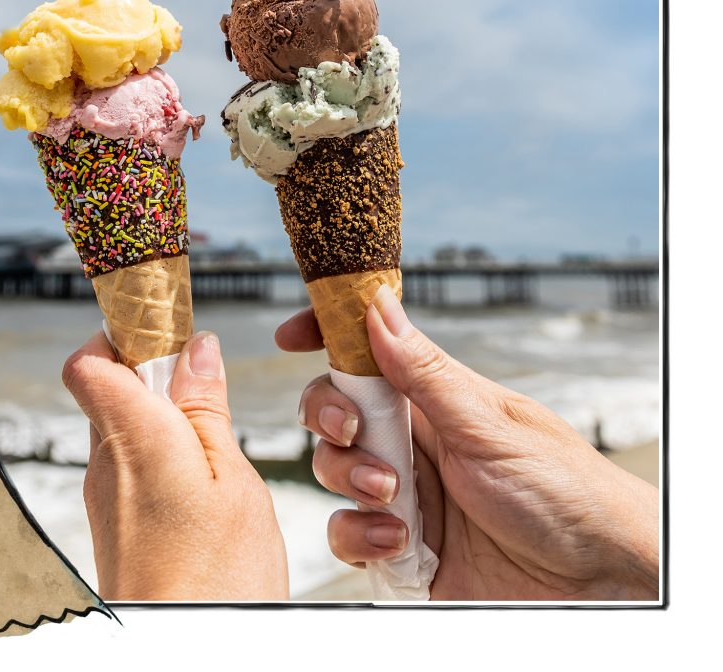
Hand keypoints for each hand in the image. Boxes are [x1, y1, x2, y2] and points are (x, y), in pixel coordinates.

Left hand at [62, 330, 288, 600]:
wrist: (182, 654)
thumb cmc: (215, 582)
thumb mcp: (232, 480)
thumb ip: (207, 410)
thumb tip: (194, 349)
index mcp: (132, 436)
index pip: (88, 360)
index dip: (121, 334)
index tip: (166, 329)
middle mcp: (105, 463)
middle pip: (108, 388)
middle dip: (154, 375)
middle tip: (207, 388)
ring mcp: (105, 497)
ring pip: (122, 427)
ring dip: (163, 418)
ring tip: (214, 441)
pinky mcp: (116, 525)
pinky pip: (129, 466)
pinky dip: (163, 456)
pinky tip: (203, 481)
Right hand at [277, 284, 658, 600]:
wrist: (599, 583)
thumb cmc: (565, 491)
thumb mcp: (489, 425)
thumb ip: (424, 372)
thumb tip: (377, 305)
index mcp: (436, 397)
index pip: (370, 353)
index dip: (327, 336)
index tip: (290, 333)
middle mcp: (415, 440)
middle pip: (336, 410)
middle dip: (330, 417)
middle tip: (352, 431)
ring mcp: (406, 493)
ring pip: (334, 471)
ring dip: (350, 480)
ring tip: (393, 497)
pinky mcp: (401, 547)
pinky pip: (348, 534)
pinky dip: (360, 537)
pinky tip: (398, 542)